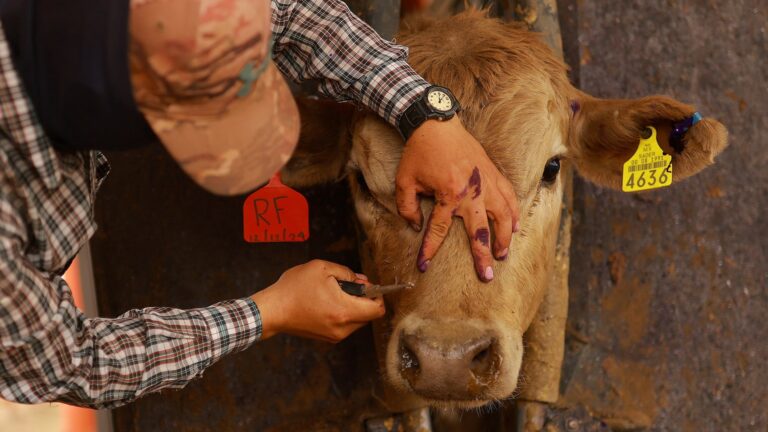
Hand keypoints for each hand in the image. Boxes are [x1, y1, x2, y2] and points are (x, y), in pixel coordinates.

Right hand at [251, 260, 384, 342]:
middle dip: (363, 299)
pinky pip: (345, 325)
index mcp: (344, 311)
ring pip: (357, 320)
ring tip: (333, 293)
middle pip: (369, 315)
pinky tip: (327, 302)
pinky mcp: (327, 338)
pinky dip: (343, 313)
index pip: (378, 310)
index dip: (377, 295)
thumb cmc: (294, 288)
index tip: (366, 285)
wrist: (272, 310)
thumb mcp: (321, 268)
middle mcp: (343, 328)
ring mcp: (335, 335)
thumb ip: (347, 273)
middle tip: (348, 285)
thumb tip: (362, 281)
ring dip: (353, 306)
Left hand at [396, 117, 518, 281]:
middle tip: (487, 276)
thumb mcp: (404, 181)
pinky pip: (509, 196)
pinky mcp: (493, 172)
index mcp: (448, 195)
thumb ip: (408, 207)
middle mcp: (471, 192)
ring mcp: (486, 182)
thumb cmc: (419, 152)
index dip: (430, 249)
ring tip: (503, 255)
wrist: (435, 123)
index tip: (423, 265)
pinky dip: (514, 213)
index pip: (439, 230)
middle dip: (483, 256)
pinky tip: (515, 227)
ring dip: (504, 238)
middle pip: (480, 231)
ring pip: (502, 216)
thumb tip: (416, 226)